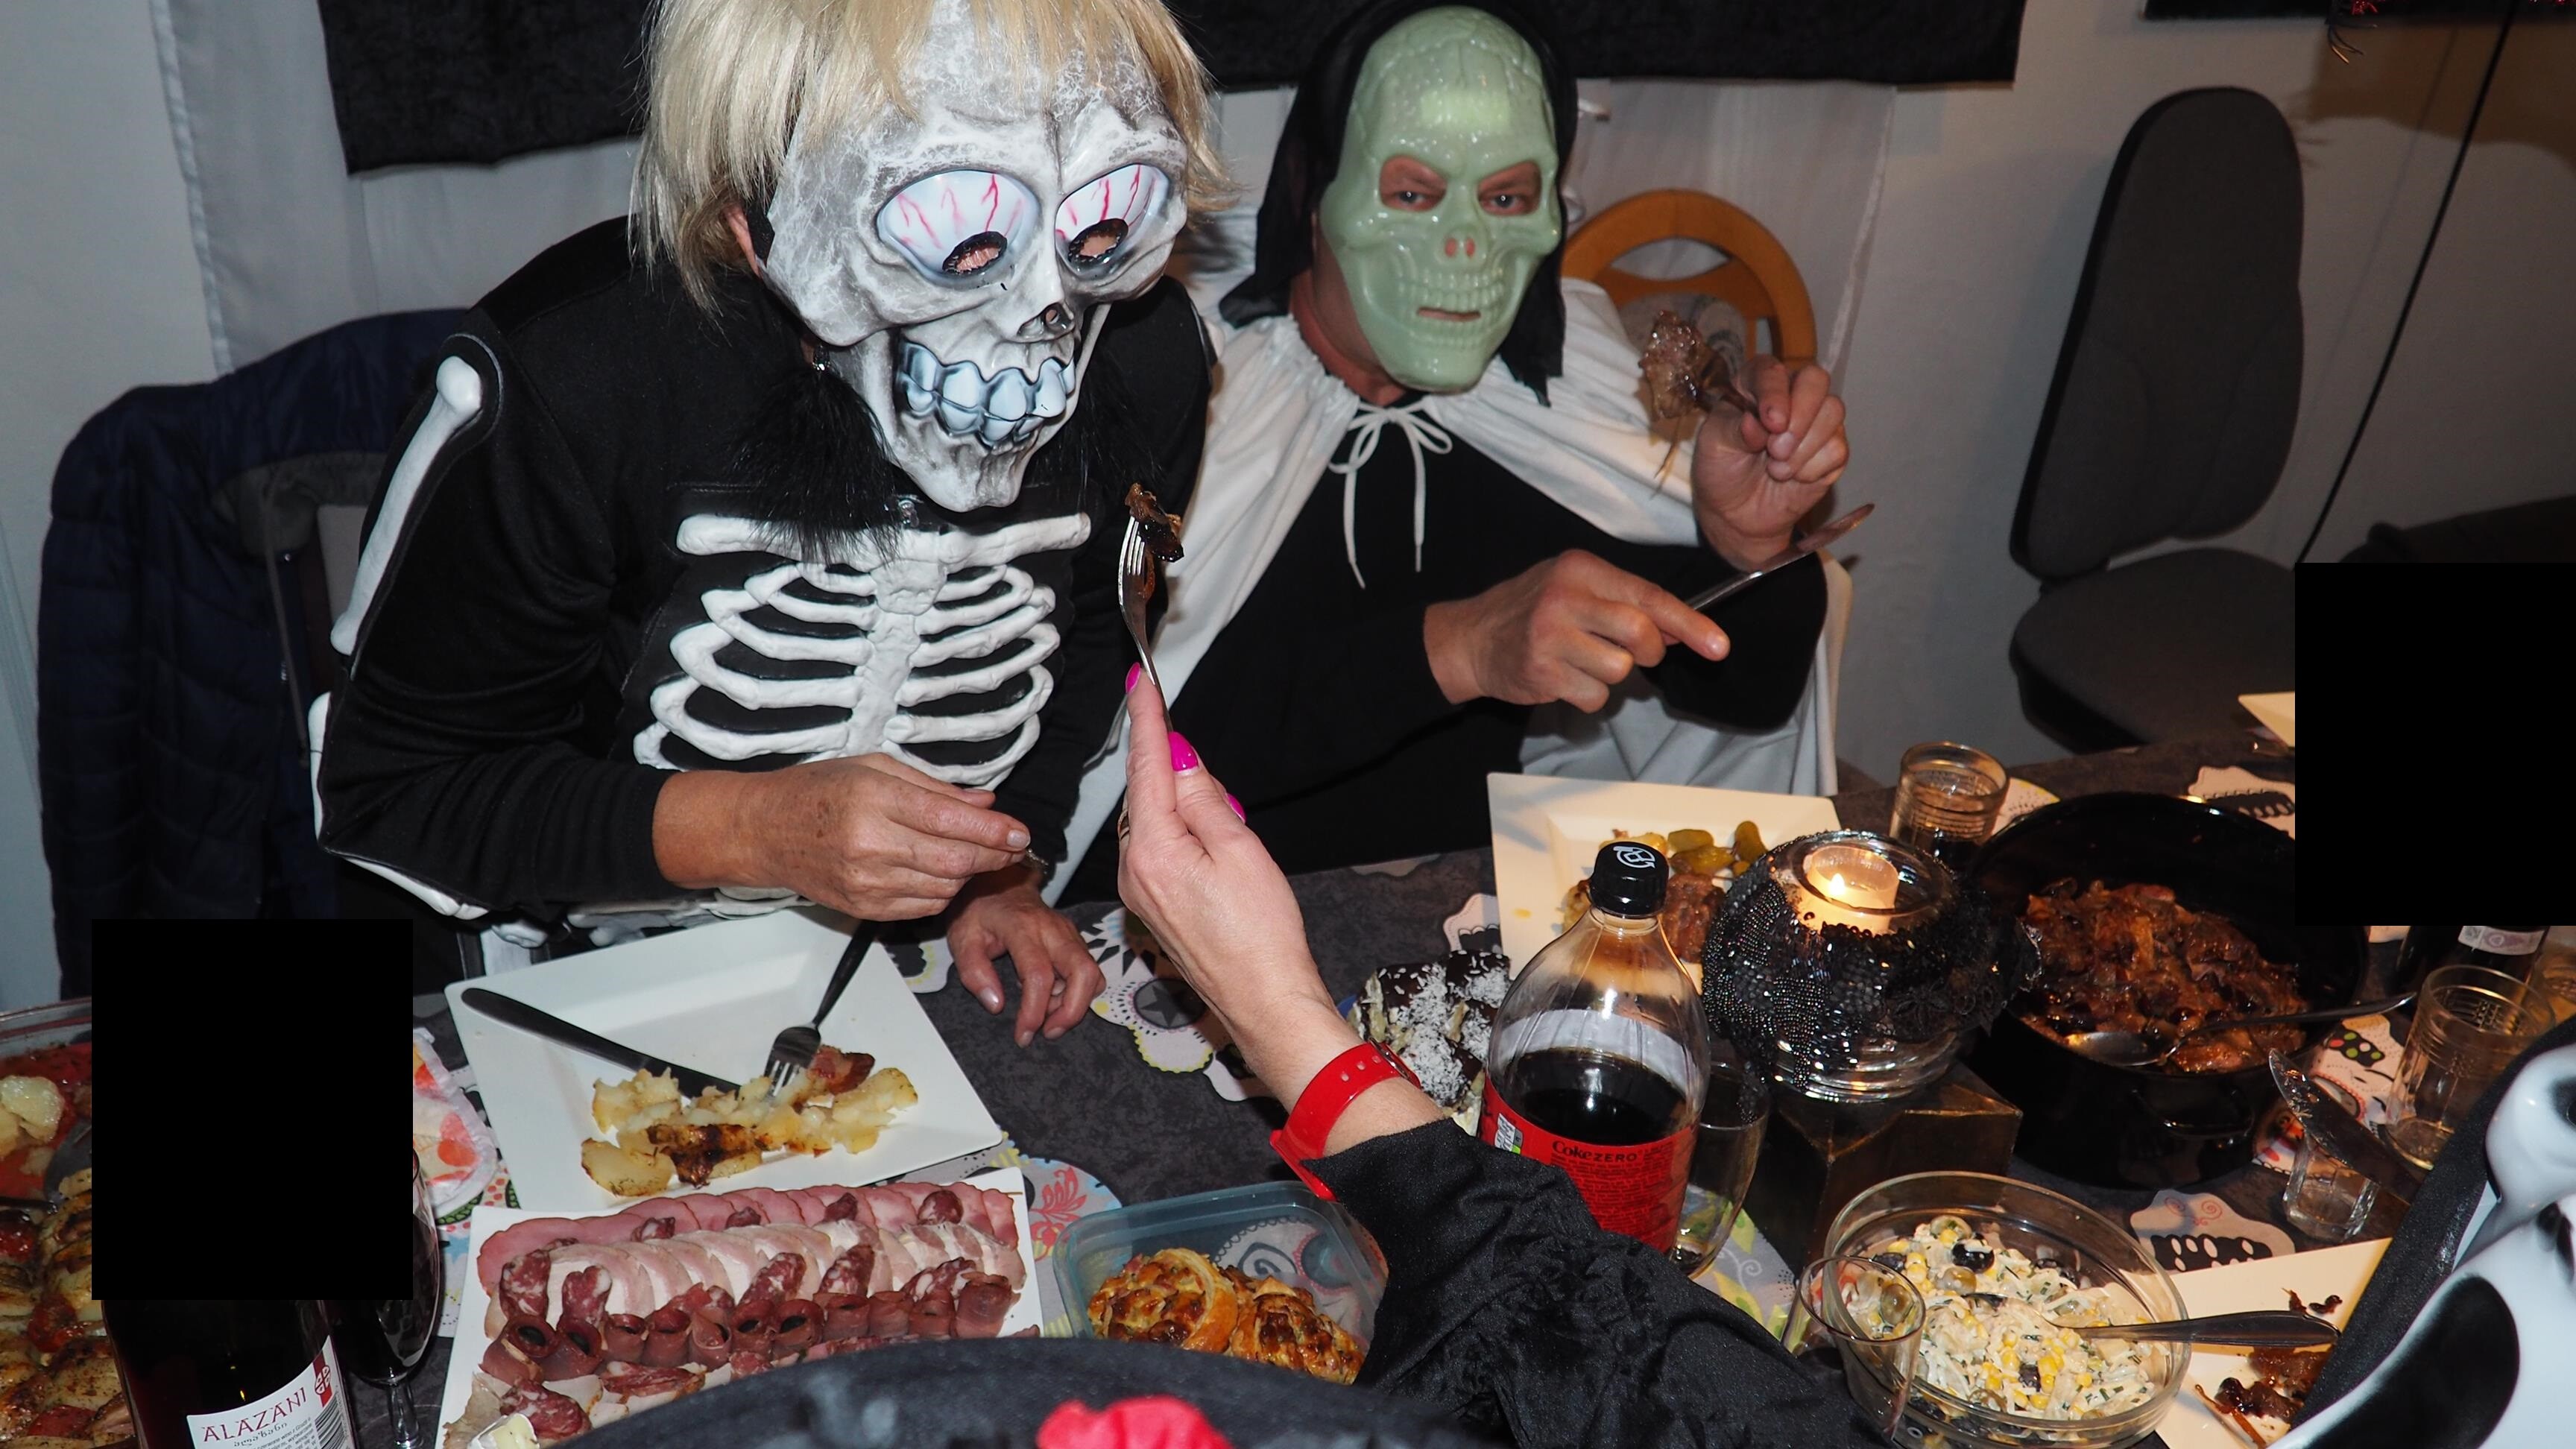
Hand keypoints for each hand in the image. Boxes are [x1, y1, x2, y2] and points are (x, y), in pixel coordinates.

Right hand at [655, 753, 1028, 920]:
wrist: (764, 831)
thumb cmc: (819, 790)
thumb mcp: (875, 768)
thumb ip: (934, 788)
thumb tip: (986, 805)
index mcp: (874, 800)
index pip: (950, 820)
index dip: (994, 831)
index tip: (1020, 832)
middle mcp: (870, 844)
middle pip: (954, 860)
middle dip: (994, 857)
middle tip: (1014, 849)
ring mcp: (866, 882)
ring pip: (944, 887)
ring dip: (970, 875)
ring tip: (978, 858)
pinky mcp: (863, 908)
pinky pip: (923, 907)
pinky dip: (944, 892)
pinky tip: (944, 874)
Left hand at [944, 865, 1103, 1046]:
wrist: (999, 883)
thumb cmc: (978, 912)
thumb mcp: (962, 939)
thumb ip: (974, 973)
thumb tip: (996, 1005)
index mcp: (1021, 927)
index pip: (1039, 974)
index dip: (1034, 1011)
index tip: (1023, 1035)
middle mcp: (1053, 928)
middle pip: (1083, 972)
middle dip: (1072, 1011)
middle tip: (1049, 1032)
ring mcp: (1069, 932)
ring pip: (1092, 974)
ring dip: (1075, 1004)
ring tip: (1046, 1016)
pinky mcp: (1075, 940)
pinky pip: (1088, 971)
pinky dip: (1077, 993)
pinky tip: (1053, 997)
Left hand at [1113, 684, 1332, 1038]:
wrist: (1262, 999)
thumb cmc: (1260, 935)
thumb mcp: (1241, 850)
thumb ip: (1205, 799)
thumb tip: (1183, 762)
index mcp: (1154, 850)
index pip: (1147, 767)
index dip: (1149, 721)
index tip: (1141, 684)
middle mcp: (1134, 870)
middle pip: (1149, 795)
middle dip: (1181, 778)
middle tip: (1227, 802)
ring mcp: (1139, 890)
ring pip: (1155, 823)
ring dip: (1187, 812)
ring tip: (1232, 844)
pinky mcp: (1150, 904)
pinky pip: (1159, 850)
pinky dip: (1183, 836)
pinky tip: (1217, 855)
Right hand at [1422, 550, 1728, 711]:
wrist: (1471, 638)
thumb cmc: (1533, 613)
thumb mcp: (1576, 590)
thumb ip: (1625, 604)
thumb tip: (1681, 632)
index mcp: (1581, 568)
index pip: (1648, 596)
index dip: (1689, 624)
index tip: (1718, 647)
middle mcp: (1565, 595)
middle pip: (1639, 632)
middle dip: (1648, 652)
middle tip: (1632, 654)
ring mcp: (1549, 634)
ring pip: (1619, 669)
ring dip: (1610, 676)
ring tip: (1580, 662)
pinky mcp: (1540, 670)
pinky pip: (1593, 696)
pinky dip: (1586, 695)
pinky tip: (1562, 678)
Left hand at [1690, 355, 1848, 568]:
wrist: (1737, 513)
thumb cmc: (1722, 469)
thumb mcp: (1714, 445)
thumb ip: (1735, 429)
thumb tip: (1757, 423)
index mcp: (1756, 383)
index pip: (1772, 371)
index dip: (1775, 393)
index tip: (1771, 423)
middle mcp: (1790, 393)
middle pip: (1815, 379)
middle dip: (1800, 416)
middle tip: (1776, 449)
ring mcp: (1815, 419)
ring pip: (1833, 411)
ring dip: (1803, 448)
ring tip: (1776, 470)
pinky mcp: (1832, 448)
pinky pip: (1838, 447)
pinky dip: (1813, 468)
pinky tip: (1794, 477)